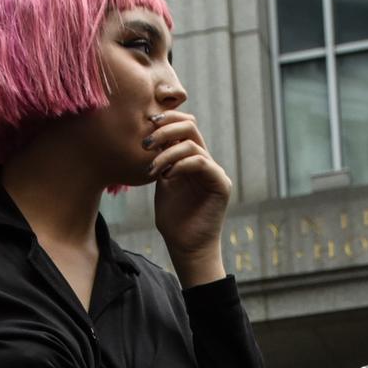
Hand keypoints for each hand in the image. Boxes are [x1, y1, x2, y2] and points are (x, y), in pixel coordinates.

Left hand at [145, 110, 230, 279]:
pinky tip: (167, 175)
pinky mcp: (221, 184)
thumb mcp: (162, 183)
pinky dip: (181, 164)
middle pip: (190, 128)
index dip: (167, 120)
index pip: (183, 127)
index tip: (147, 126)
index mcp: (191, 159)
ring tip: (152, 168)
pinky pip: (202, 162)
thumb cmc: (173, 219)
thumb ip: (161, 161)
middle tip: (147, 142)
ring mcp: (214, 172)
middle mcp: (205, 161)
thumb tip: (148, 136)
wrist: (186, 247)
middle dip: (166, 129)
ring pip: (193, 145)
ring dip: (168, 153)